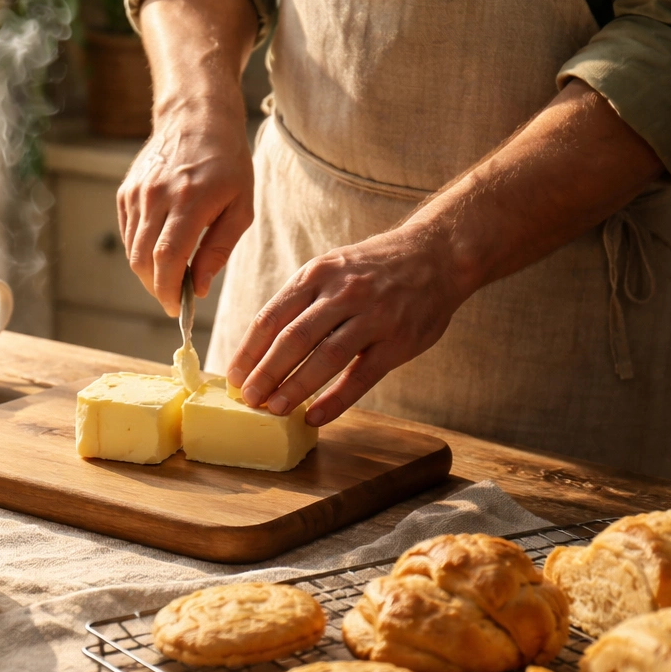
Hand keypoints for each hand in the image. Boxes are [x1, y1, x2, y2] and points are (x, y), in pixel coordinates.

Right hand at [121, 0, 259, 313]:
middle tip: (174, 298)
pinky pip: (127, 233)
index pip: (167, 258)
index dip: (168, 290)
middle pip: (142, 259)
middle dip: (157, 287)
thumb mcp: (241, 205)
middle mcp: (157, 195)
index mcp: (190, 200)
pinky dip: (140, 249)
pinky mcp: (126, 191)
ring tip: (170, 275)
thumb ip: (220, 248)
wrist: (197, 116)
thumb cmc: (228, 163)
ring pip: (131, 249)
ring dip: (147, 272)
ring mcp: (137, 192)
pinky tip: (160, 248)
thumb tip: (200, 288)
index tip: (177, 309)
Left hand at [226, 221, 472, 424]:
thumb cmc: (374, 268)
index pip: (271, 317)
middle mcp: (342, 293)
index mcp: (317, 274)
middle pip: (293, 338)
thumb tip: (261, 346)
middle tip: (247, 399)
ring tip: (273, 409)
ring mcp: (373, 316)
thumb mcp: (331, 267)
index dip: (249, 350)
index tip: (233, 376)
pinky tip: (315, 417)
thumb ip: (300, 300)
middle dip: (265, 373)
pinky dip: (335, 400)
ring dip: (295, 387)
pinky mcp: (398, 341)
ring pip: (325, 357)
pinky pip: (361, 376)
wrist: (437, 254)